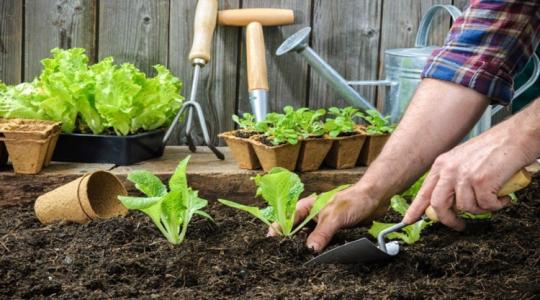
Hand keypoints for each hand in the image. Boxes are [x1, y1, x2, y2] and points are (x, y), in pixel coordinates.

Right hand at [267, 186, 385, 251]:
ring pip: (307, 239)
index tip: (271, 245)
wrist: (374, 199)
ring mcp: (320, 226)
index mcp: (305, 207)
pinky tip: (316, 259)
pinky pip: (320, 244)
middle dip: (290, 244)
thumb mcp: (334, 217)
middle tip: (285, 258)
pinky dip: (317, 251)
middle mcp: (310, 217)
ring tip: (298, 262)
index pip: (286, 220)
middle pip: (294, 232)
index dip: (277, 232)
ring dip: (305, 249)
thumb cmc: (353, 200)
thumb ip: (322, 232)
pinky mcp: (331, 233)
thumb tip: (310, 249)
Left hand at [403, 120, 535, 229]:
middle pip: (438, 205)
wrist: (516, 137)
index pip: (424, 191)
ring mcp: (464, 176)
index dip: (416, 209)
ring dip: (481, 209)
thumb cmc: (493, 149)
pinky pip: (486, 206)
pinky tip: (502, 196)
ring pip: (466, 208)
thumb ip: (451, 179)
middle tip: (459, 225)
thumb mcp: (462, 160)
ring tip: (492, 199)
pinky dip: (496, 205)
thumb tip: (448, 202)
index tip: (408, 220)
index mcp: (442, 164)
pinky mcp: (481, 182)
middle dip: (449, 220)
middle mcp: (449, 170)